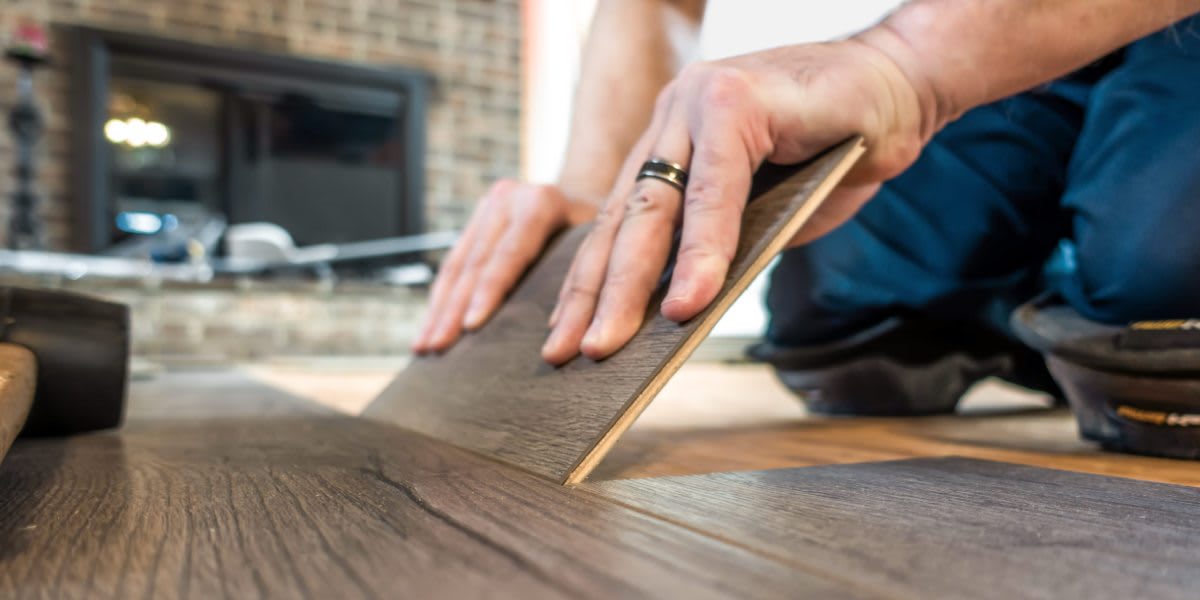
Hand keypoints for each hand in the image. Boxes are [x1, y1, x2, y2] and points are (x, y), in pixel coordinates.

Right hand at [412, 180, 595, 353]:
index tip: (471, 327)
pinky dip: (440, 299)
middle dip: (452, 309)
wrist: (585, 192)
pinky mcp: (475, 220)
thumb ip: (584, 277)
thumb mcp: (603, 245)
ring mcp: (487, 207)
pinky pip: (453, 264)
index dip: (489, 292)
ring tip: (424, 347)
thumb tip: (579, 334)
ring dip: (438, 309)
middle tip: (436, 347)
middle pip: (475, 262)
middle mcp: (507, 198)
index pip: (509, 253)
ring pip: (456, 265)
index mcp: (540, 202)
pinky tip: (429, 328)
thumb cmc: (603, 230)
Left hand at [540, 38, 935, 364]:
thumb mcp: (768, 214)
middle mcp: (671, 117)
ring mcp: (697, 102)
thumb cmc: (837, 147)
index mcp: (670, 142)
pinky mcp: (734, 100)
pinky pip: (712, 192)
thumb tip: (680, 310)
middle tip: (568, 353)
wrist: (903, 85)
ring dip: (630, 284)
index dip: (590, 283)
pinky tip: (689, 301)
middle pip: (623, 220)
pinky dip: (702, 252)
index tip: (566, 337)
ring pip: (655, 208)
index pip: (620, 222)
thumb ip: (724, 247)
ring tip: (609, 342)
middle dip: (593, 295)